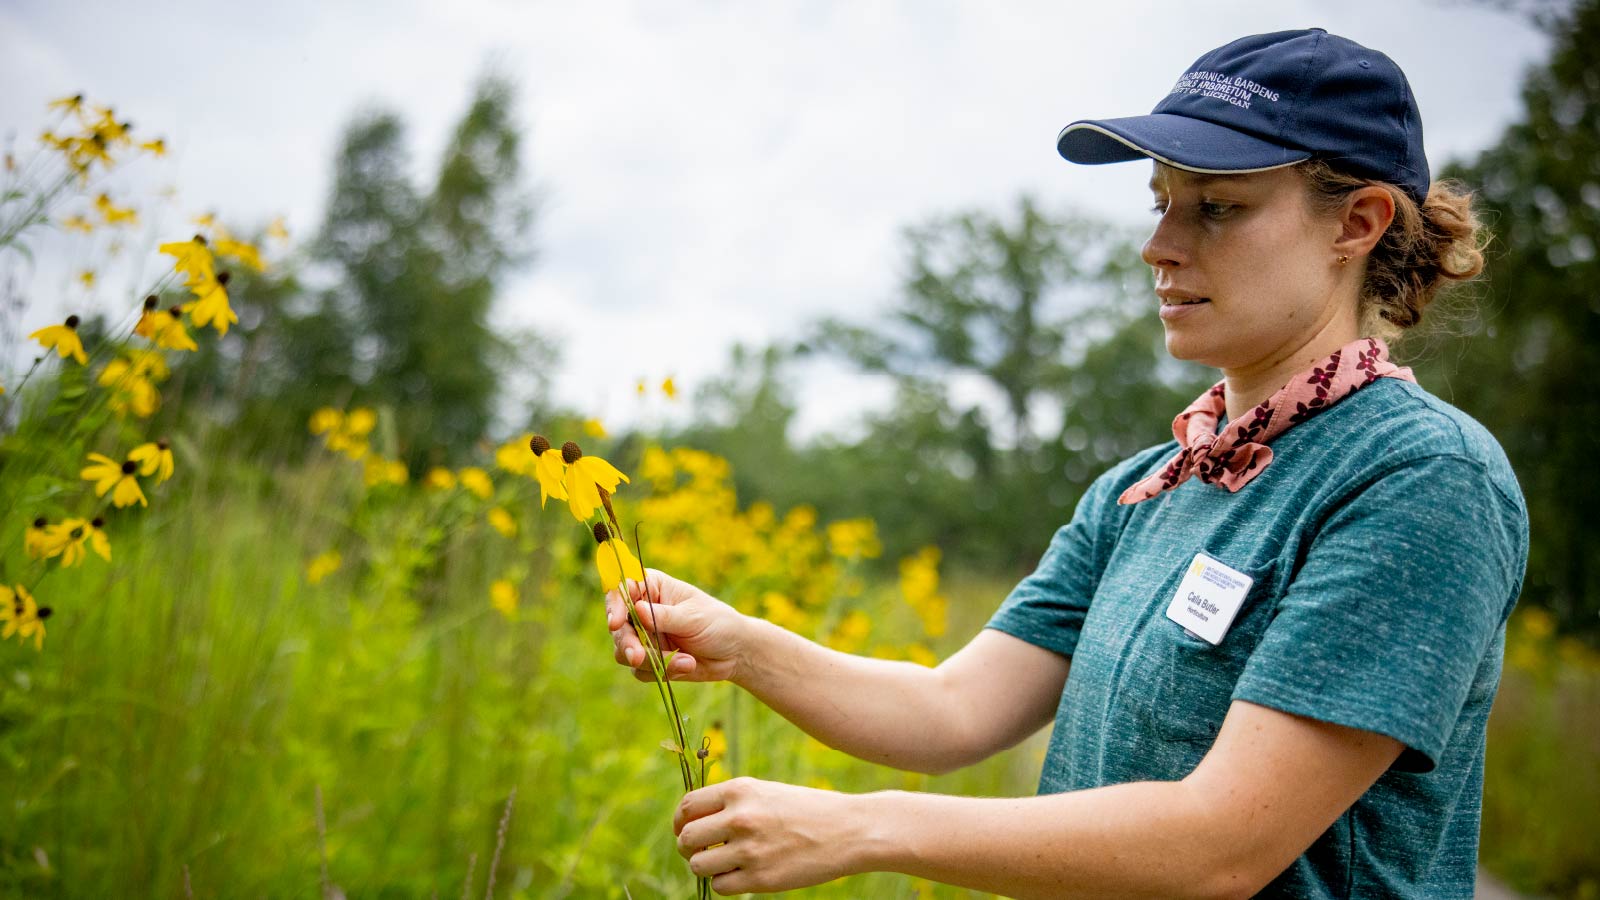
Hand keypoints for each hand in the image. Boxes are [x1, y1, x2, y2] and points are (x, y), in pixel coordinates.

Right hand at [605, 569, 749, 683]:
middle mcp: (643, 612)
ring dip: (648, 661)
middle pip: (618, 626)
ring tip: (682, 662)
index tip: (616, 622)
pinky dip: (663, 671)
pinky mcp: (650, 660)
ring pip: (624, 652)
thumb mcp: (694, 617)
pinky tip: (688, 665)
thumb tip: (637, 609)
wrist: (735, 653)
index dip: (614, 605)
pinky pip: (641, 671)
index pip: (622, 590)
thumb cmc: (718, 623)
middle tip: (637, 657)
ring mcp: (645, 637)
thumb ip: (664, 616)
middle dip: (627, 643)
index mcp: (653, 588)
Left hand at [674, 776, 873, 893]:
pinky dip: (725, 882)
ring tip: (723, 863)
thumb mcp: (767, 792)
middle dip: (687, 847)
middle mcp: (741, 817)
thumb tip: (695, 821)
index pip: (688, 806)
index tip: (685, 830)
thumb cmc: (808, 810)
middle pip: (687, 837)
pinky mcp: (760, 879)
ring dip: (704, 867)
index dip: (680, 821)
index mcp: (741, 790)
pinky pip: (720, 886)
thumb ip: (733, 803)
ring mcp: (750, 849)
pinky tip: (741, 874)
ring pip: (698, 865)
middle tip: (701, 851)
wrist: (849, 830)